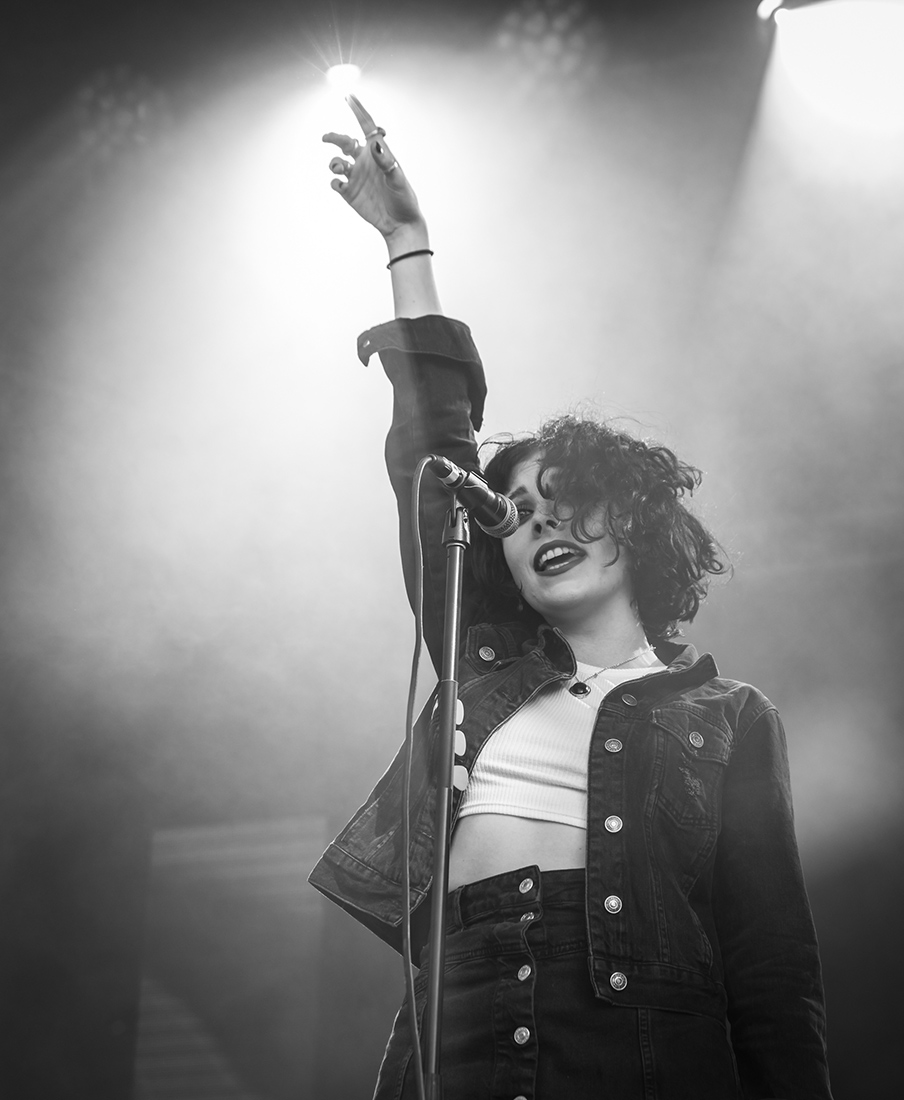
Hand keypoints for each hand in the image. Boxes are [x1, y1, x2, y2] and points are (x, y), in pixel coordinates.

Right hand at [322, 95, 424, 245]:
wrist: (400, 223)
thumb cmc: (404, 199)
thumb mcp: (398, 179)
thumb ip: (386, 161)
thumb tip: (374, 144)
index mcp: (378, 153)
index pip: (366, 127)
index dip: (358, 111)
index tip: (348, 96)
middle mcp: (365, 162)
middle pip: (345, 143)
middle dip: (334, 138)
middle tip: (326, 139)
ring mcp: (356, 177)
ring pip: (337, 162)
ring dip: (334, 163)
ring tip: (340, 169)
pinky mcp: (350, 193)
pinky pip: (335, 183)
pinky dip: (334, 181)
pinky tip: (341, 185)